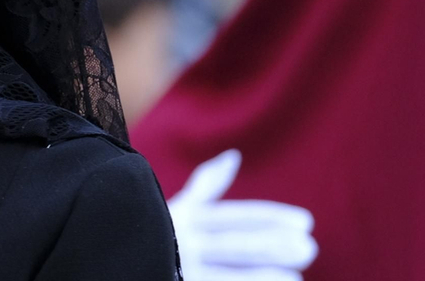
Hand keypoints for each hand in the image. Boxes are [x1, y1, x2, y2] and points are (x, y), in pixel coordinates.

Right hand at [166, 150, 317, 280]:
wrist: (114, 254)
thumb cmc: (152, 228)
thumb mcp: (179, 206)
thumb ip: (206, 185)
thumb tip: (233, 156)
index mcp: (187, 217)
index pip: (236, 217)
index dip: (271, 218)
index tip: (306, 222)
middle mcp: (184, 242)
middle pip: (235, 245)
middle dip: (273, 246)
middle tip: (310, 248)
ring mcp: (181, 269)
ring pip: (227, 275)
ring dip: (262, 276)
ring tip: (296, 279)